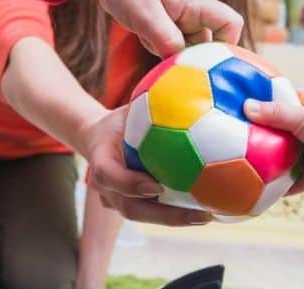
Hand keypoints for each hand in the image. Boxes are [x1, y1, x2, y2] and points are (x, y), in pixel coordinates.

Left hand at [48, 0, 242, 56]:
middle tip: (171, 64)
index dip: (227, 45)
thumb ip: (165, 38)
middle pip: (209, 42)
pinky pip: (171, 44)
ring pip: (187, 46)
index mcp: (196, 2)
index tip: (207, 62)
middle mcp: (192, 10)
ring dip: (172, 53)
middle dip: (193, 57)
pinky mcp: (165, 23)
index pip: (230, 23)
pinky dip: (159, 48)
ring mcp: (179, 17)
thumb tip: (181, 62)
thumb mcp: (144, 14)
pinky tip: (143, 37)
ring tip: (149, 41)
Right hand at [78, 106, 212, 226]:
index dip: (130, 183)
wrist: (96, 138)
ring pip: (143, 215)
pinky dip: (176, 213)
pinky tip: (205, 209)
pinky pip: (151, 213)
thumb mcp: (130, 106)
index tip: (156, 186)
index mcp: (100, 158)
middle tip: (199, 214)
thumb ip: (152, 101)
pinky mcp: (129, 205)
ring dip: (175, 219)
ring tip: (207, 216)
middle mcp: (105, 186)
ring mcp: (115, 200)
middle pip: (130, 208)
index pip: (108, 175)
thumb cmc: (120, 119)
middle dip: (165, 216)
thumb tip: (187, 83)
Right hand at [243, 90, 303, 194]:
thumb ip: (275, 113)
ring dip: (271, 160)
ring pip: (287, 157)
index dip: (277, 98)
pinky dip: (279, 188)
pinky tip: (259, 189)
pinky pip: (292, 184)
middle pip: (285, 131)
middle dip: (268, 132)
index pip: (293, 99)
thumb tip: (246, 107)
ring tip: (245, 161)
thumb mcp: (302, 115)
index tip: (255, 101)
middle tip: (243, 133)